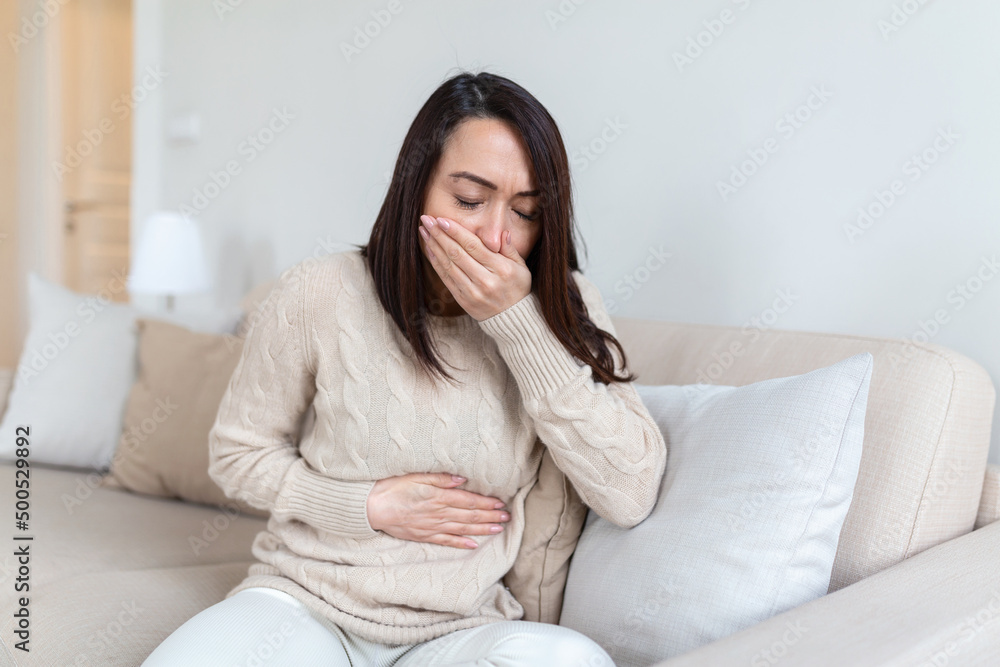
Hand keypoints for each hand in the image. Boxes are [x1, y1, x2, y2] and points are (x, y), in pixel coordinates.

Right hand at [366, 473, 510, 548]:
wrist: (372, 507)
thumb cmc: (393, 487)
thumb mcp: (416, 475)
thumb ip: (441, 478)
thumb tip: (463, 479)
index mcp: (438, 496)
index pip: (469, 501)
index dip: (487, 503)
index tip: (501, 503)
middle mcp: (438, 513)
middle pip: (470, 516)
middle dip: (490, 516)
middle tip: (507, 517)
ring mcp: (432, 526)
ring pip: (462, 529)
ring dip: (482, 529)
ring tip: (498, 529)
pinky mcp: (424, 536)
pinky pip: (446, 541)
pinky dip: (461, 544)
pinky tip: (473, 545)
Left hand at [418, 215, 531, 320]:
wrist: (512, 319)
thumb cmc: (517, 288)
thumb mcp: (521, 267)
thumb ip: (510, 249)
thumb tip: (502, 232)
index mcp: (500, 269)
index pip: (473, 245)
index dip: (455, 231)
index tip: (441, 219)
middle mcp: (485, 280)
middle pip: (457, 253)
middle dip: (439, 234)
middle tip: (426, 219)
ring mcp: (472, 291)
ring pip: (449, 265)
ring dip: (434, 246)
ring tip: (424, 232)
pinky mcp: (463, 299)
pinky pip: (446, 278)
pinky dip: (436, 263)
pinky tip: (430, 250)